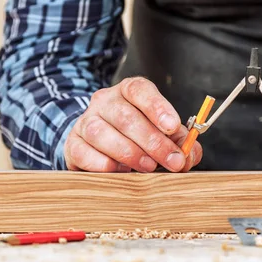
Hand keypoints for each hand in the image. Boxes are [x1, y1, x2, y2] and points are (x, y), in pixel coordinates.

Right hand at [64, 77, 201, 171]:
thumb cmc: (138, 136)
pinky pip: (83, 152)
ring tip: (148, 167)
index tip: (173, 126)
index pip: (140, 89)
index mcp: (128, 91)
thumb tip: (188, 155)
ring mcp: (86, 121)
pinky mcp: (73, 144)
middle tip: (172, 160)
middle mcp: (105, 101)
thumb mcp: (163, 133)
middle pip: (125, 116)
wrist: (98, 143)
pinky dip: (104, 164)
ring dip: (129, 153)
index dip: (157, 107)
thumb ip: (180, 142)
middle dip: (152, 141)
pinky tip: (121, 171)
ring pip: (101, 133)